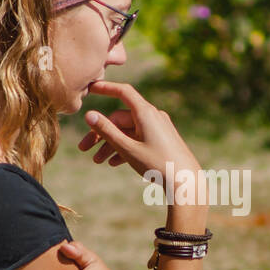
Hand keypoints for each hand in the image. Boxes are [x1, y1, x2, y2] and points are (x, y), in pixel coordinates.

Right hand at [78, 80, 201, 180]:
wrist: (186, 181)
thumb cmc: (157, 164)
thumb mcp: (127, 148)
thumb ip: (107, 131)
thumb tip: (88, 114)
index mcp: (145, 113)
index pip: (123, 92)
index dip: (106, 88)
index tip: (90, 88)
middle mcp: (153, 117)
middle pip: (120, 119)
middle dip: (101, 134)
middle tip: (83, 149)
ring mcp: (158, 129)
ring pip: (128, 131)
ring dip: (111, 144)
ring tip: (97, 161)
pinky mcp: (161, 140)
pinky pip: (138, 139)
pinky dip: (125, 148)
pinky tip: (113, 163)